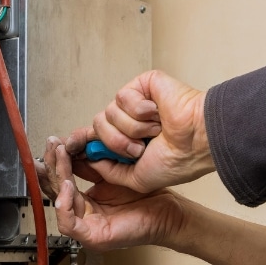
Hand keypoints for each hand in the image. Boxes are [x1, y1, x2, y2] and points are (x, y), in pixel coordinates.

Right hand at [50, 144, 186, 250]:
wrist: (168, 212)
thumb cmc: (147, 196)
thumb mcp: (113, 173)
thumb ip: (92, 164)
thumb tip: (73, 147)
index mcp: (86, 202)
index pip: (61, 182)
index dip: (55, 162)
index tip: (54, 143)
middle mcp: (83, 215)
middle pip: (55, 191)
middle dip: (52, 165)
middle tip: (52, 146)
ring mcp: (87, 228)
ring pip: (59, 204)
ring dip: (56, 178)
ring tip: (61, 158)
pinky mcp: (93, 238)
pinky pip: (68, 224)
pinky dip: (65, 204)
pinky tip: (68, 185)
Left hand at [64, 70, 214, 192]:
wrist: (196, 143)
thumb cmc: (177, 161)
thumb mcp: (136, 178)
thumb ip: (110, 171)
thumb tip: (90, 160)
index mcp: (128, 140)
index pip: (96, 137)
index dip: (81, 140)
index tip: (69, 146)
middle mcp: (129, 121)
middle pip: (97, 127)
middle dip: (115, 143)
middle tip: (140, 148)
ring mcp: (135, 102)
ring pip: (108, 114)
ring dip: (132, 129)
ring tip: (154, 131)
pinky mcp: (142, 85)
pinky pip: (122, 97)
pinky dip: (140, 111)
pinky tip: (157, 113)